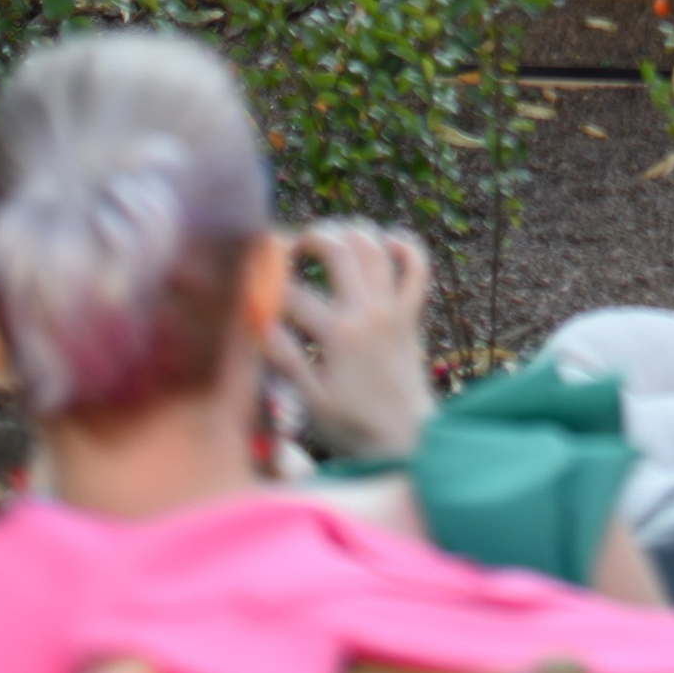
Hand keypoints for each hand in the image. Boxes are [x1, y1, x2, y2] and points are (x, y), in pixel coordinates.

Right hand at [264, 223, 435, 456]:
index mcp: (338, 335)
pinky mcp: (411, 313)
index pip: (295, 296)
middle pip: (340, 250)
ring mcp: (393, 309)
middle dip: (311, 237)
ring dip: (352, 233)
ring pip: (376, 248)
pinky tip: (385, 242)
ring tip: (330, 237)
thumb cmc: (353, 426)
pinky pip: (417, 267)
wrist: (406, 439)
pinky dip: (405, 246)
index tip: (256, 291)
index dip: (269, 289)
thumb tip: (263, 328)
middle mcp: (368, 312)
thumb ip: (288, 362)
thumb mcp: (312, 402)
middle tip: (293, 247)